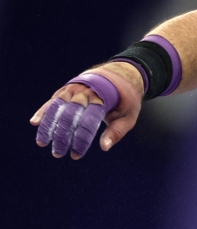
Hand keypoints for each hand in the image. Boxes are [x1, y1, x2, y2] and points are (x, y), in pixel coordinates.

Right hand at [30, 63, 144, 158]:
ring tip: (42, 143)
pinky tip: (35, 123)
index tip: (76, 155)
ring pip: (57, 108)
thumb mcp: (129, 115)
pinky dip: (44, 111)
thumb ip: (117, 131)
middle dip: (62, 137)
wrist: (122, 72)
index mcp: (102, 99)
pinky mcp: (67, 88)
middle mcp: (85, 92)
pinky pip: (54, 100)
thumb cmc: (126, 98)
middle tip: (58, 154)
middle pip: (69, 116)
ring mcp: (74, 88)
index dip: (81, 140)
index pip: (88, 122)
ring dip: (48, 126)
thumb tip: (104, 147)